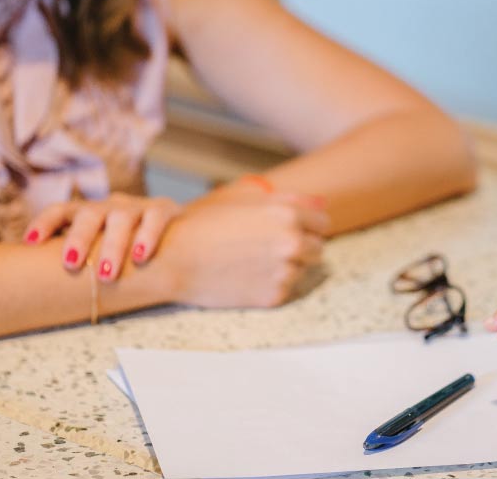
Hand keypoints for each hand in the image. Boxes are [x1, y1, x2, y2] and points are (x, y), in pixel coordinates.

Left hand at [24, 193, 182, 281]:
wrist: (176, 234)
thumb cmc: (126, 249)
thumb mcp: (99, 248)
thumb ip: (77, 260)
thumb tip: (35, 287)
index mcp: (88, 214)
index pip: (62, 210)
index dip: (44, 223)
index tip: (30, 243)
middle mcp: (109, 206)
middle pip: (89, 214)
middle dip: (79, 238)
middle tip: (72, 264)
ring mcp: (137, 207)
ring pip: (121, 218)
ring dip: (112, 245)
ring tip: (106, 274)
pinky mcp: (164, 210)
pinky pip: (155, 218)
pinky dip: (147, 236)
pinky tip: (141, 256)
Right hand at [158, 192, 330, 307]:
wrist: (173, 259)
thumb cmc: (206, 225)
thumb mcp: (247, 201)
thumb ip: (291, 200)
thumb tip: (323, 204)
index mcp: (288, 214)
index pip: (322, 223)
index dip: (307, 226)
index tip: (291, 229)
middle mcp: (292, 242)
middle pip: (317, 248)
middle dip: (300, 247)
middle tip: (268, 248)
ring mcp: (285, 271)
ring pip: (302, 270)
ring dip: (286, 267)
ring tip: (252, 261)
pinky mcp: (274, 296)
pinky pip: (286, 289)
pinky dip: (271, 284)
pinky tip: (246, 276)